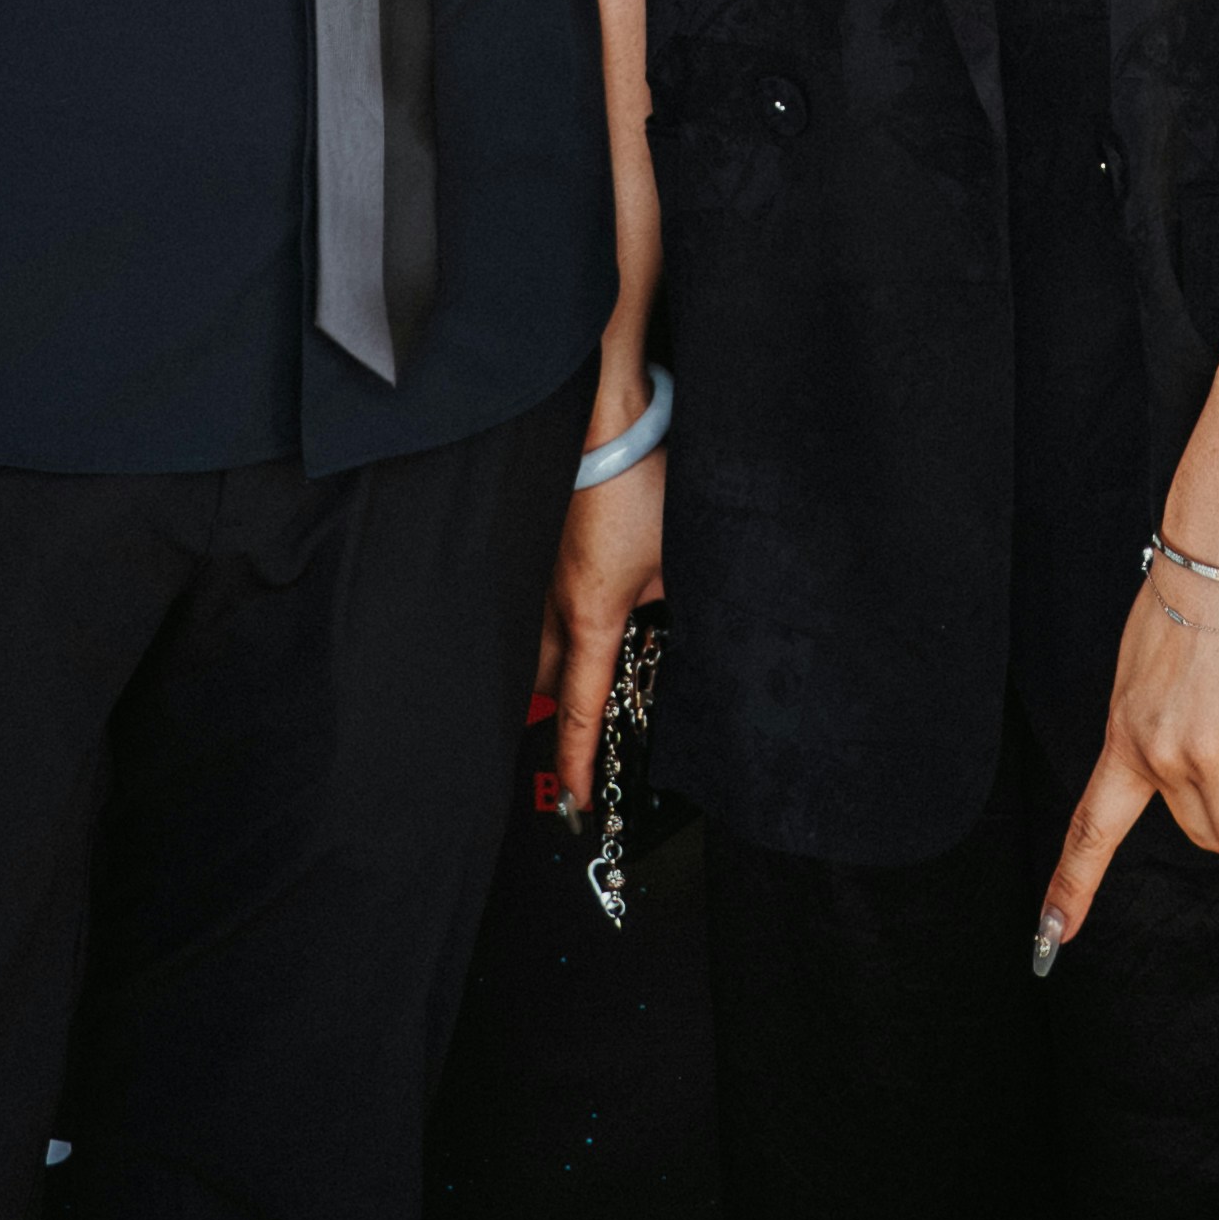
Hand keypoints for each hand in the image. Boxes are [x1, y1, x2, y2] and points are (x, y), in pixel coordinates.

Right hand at [542, 452, 665, 819]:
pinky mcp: (540, 547)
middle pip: (545, 683)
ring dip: (559, 660)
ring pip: (535, 643)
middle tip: (590, 729)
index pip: (579, 709)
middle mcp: (555, 603)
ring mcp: (541, 573)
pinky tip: (589, 599)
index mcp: (590, 616)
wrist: (606, 418)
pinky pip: (540, 603)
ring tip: (594, 662)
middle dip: (563, 709)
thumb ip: (679, 603)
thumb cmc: (641, 482)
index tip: (579, 800)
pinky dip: (558, 620)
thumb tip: (683, 627)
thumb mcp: (681, 556)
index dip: (578, 762)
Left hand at [1038, 564, 1218, 955]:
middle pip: (1200, 833)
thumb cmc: (1192, 595)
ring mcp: (1212, 752)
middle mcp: (1160, 755)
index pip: (1089, 831)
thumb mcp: (1145, 669)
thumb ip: (1159, 726)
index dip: (1070, 891)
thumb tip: (1196, 777)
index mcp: (1123, 736)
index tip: (1048, 942)